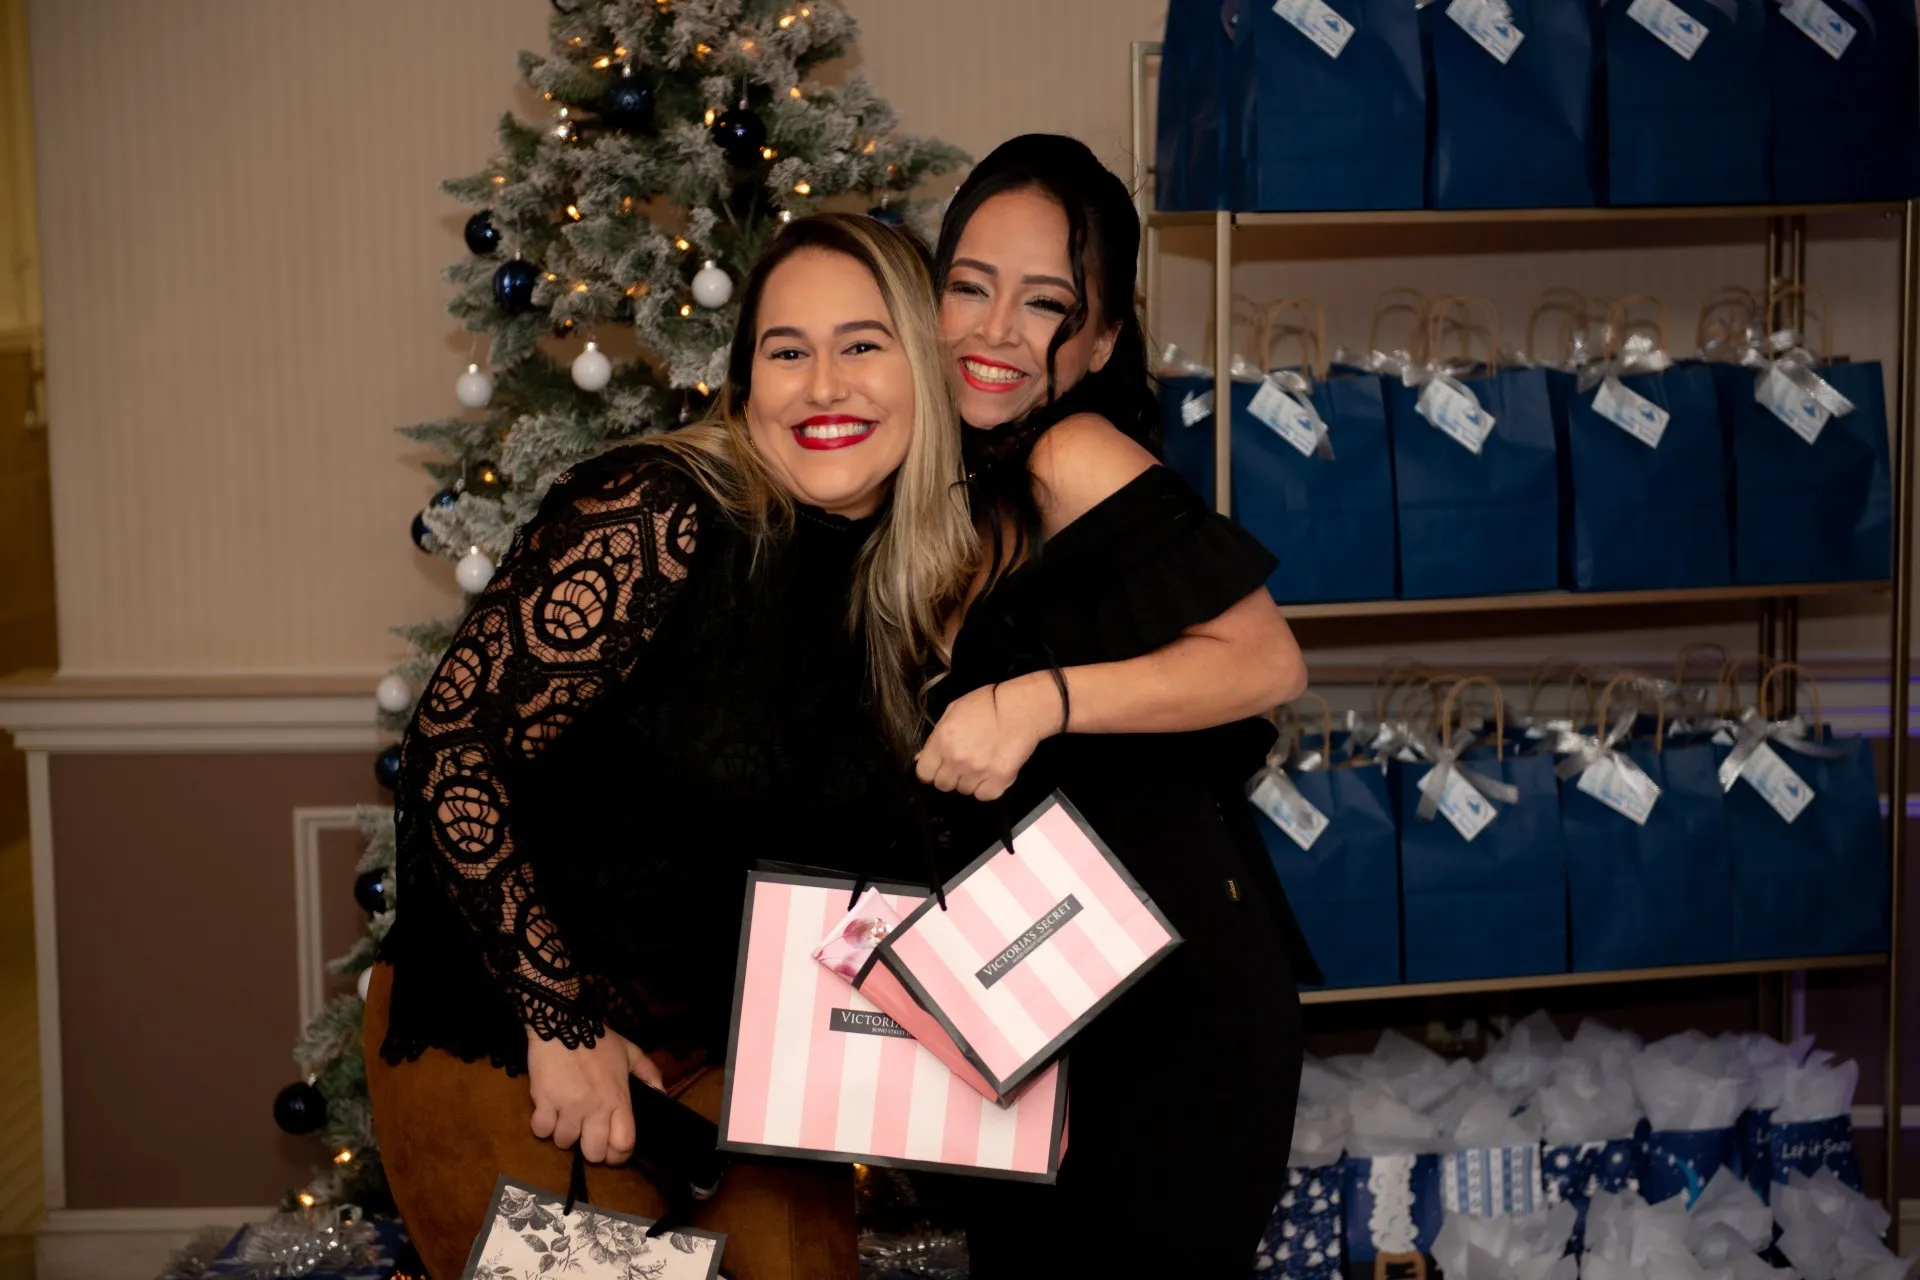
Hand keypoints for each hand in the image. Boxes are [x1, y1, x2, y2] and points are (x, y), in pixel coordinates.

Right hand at [525, 1024, 664, 1163]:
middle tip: (586, 1135)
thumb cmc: (598, 1039)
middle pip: (594, 1154)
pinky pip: (540, 1130)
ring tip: (565, 1116)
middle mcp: (595, 1109)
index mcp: (618, 1099)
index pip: (624, 1144)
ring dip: (564, 1134)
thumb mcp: (630, 1051)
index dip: (618, 1156)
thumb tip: (663, 1094)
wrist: (563, 1022)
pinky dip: (542, 1125)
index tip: (612, 1151)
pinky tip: (547, 1110)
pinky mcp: (543, 1102)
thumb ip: (649, 1073)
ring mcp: (568, 1107)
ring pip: (564, 1143)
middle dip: (590, 1150)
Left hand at [915, 673, 1062, 801]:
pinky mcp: (998, 781)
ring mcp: (977, 773)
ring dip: (969, 781)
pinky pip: (984, 796)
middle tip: (962, 764)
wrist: (1022, 709)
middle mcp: (956, 760)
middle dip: (950, 776)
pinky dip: (986, 788)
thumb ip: (936, 736)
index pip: (924, 773)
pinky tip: (992, 773)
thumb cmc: (987, 704)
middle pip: (943, 785)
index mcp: (942, 741)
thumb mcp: (954, 711)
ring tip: (981, 765)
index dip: (930, 771)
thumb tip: (922, 757)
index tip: (939, 767)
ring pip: (964, 791)